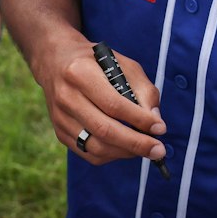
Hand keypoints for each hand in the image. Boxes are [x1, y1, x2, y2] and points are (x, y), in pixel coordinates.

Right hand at [29, 35, 165, 164]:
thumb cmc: (95, 63)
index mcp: (80, 73)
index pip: (113, 104)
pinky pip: (88, 154)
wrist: (55, 62)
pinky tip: (126, 148)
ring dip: (126, 152)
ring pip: (96, 147)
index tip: (161, 128)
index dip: (139, 119)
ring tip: (145, 149)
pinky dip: (112, 155)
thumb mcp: (123, 64)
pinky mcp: (59, 132)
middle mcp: (66, 97)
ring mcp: (60, 118)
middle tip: (159, 150)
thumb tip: (156, 121)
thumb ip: (143, 90)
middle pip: (104, 130)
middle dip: (136, 143)